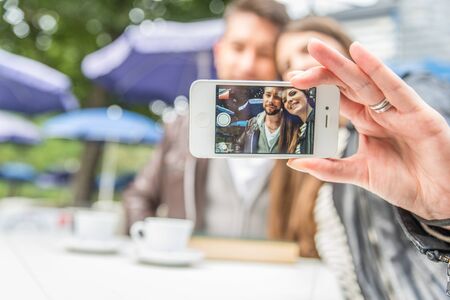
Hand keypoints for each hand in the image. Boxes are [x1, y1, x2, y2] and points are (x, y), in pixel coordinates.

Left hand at [287, 38, 449, 220]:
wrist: (435, 197)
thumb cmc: (402, 182)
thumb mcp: (359, 173)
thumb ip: (328, 168)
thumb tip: (294, 162)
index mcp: (365, 120)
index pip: (336, 97)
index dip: (315, 88)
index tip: (291, 81)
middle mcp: (379, 110)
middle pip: (346, 84)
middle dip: (321, 72)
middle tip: (294, 67)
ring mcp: (397, 109)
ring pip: (364, 80)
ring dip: (340, 63)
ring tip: (316, 49)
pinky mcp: (417, 112)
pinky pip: (394, 87)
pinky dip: (376, 69)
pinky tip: (358, 53)